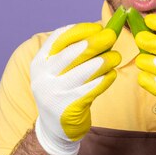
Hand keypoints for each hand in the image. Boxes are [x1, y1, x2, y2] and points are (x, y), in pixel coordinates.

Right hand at [31, 23, 120, 154]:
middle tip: (111, 36)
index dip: (79, 30)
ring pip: (83, 71)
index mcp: (40, 62)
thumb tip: (102, 31)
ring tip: (116, 56)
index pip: (58, 38)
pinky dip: (104, 80)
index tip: (97, 27)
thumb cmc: (63, 91)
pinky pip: (91, 89)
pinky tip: (112, 74)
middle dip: (94, 42)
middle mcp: (43, 76)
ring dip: (103, 61)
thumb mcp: (59, 71)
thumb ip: (75, 52)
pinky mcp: (69, 108)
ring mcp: (54, 93)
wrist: (54, 128)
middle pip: (71, 54)